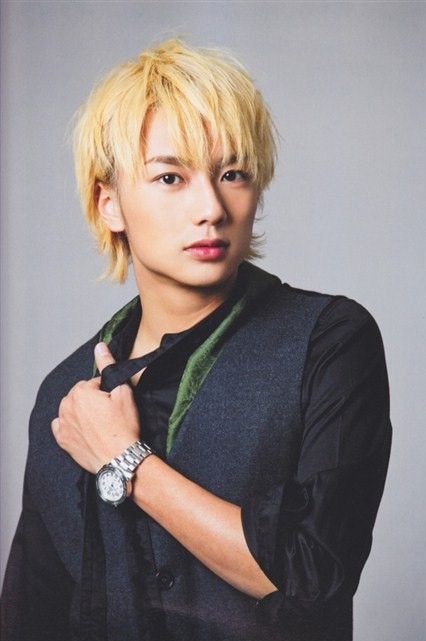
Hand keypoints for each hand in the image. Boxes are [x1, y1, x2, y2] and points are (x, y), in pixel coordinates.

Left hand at [51, 342, 139, 472]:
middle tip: (109, 415)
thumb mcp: (123, 391)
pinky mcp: (62, 440)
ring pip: (71, 409)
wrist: (120, 459)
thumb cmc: (124, 427)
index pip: (93, 383)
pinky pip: (61, 425)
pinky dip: (71, 425)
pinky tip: (85, 431)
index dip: (107, 392)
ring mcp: (62, 424)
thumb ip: (108, 365)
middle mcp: (66, 406)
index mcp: (80, 392)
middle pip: (80, 395)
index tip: (115, 404)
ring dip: (82, 412)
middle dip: (92, 401)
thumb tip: (100, 345)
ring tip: (99, 424)